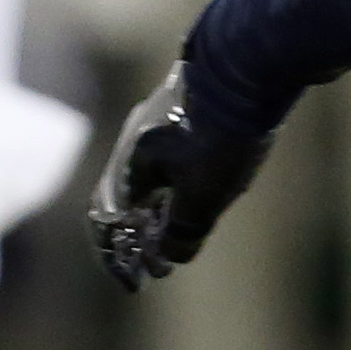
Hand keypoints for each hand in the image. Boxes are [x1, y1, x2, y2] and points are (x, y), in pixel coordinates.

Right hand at [89, 61, 272, 289]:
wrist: (246, 67)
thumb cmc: (219, 135)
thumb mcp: (202, 198)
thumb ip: (180, 235)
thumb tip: (168, 257)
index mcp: (129, 166)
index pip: (104, 223)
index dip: (115, 258)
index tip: (136, 282)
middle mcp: (135, 144)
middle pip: (124, 203)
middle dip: (139, 239)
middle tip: (160, 265)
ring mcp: (158, 126)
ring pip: (148, 182)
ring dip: (159, 215)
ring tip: (184, 236)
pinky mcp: (184, 114)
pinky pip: (168, 162)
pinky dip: (175, 190)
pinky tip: (203, 197)